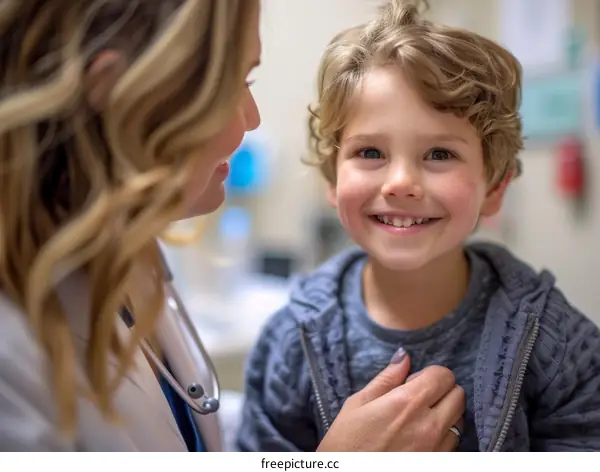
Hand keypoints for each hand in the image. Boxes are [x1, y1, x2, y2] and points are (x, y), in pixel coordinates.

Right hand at [316, 350, 464, 451]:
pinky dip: (444, 437)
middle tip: (420, 398)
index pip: (443, 375)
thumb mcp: (358, 404)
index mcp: (407, 403)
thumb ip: (386, 378)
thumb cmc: (347, 443)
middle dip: (442, 391)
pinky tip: (421, 439)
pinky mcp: (438, 464)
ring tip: (420, 420)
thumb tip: (404, 357)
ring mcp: (436, 449)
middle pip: (458, 395)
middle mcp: (428, 425)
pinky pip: (454, 444)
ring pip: (460, 420)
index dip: (431, 374)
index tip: (416, 381)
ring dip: (445, 414)